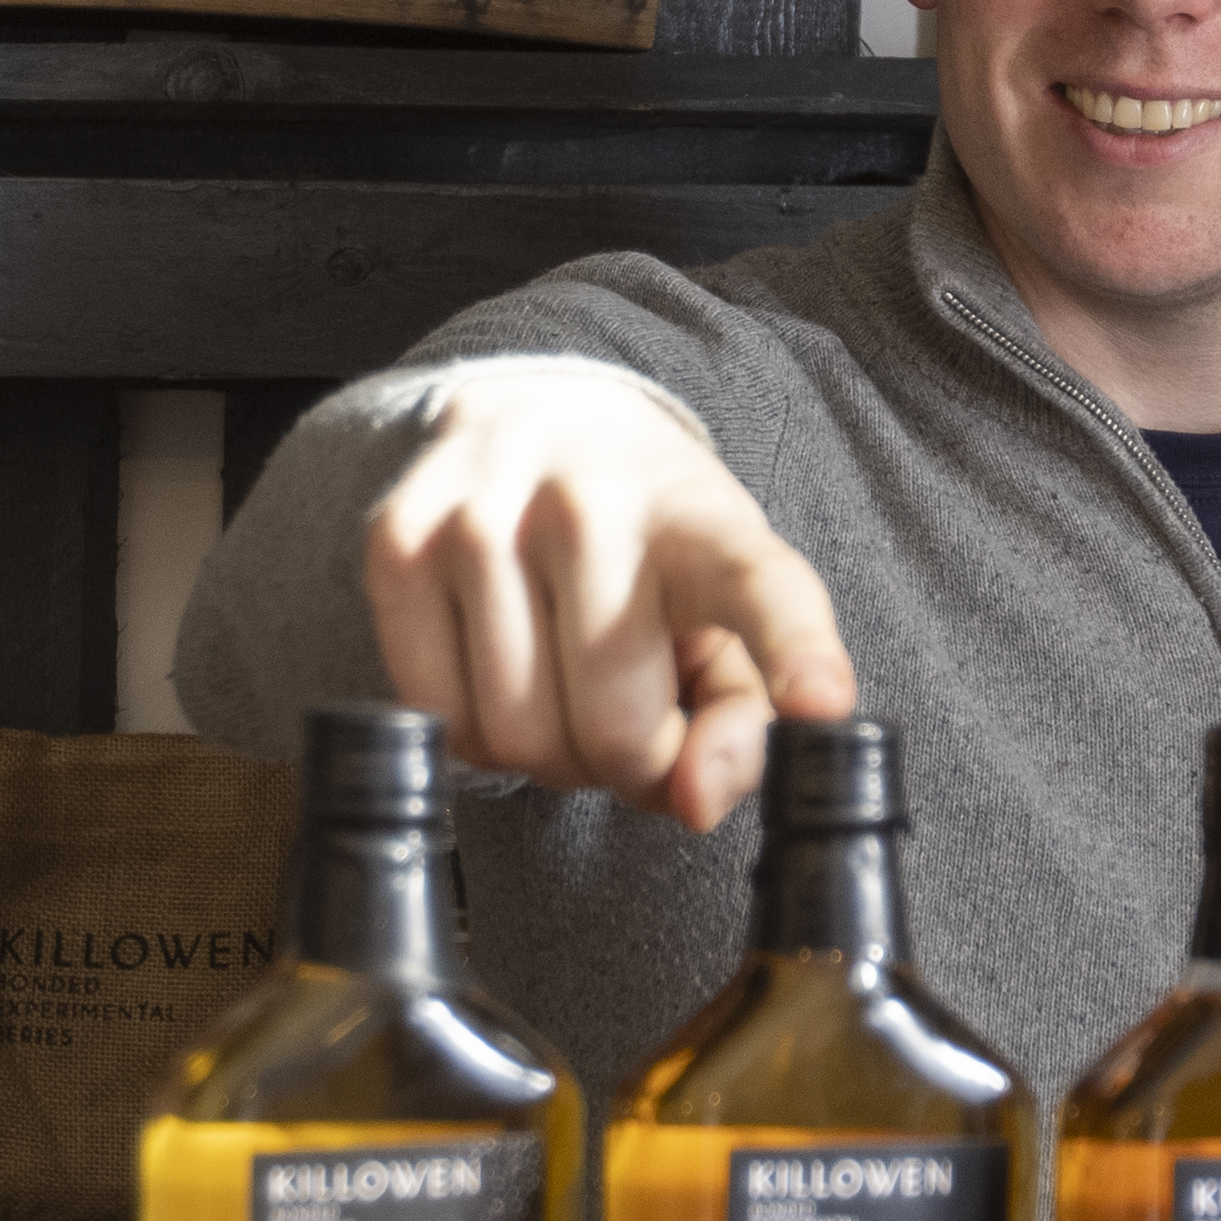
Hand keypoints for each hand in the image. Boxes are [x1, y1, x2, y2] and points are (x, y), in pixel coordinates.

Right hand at [350, 362, 859, 833]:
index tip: (824, 704)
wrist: (538, 417)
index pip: (756, 587)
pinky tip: (504, 676)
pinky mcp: (397, 547)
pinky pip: (442, 722)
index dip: (794, 652)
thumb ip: (744, 720)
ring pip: (517, 740)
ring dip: (550, 753)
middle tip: (632, 712)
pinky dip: (479, 736)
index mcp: (701, 520)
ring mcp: (482, 520)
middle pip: (613, 731)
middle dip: (630, 761)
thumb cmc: (650, 543)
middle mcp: (590, 505)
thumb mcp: (725, 614)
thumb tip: (696, 803)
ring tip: (566, 685)